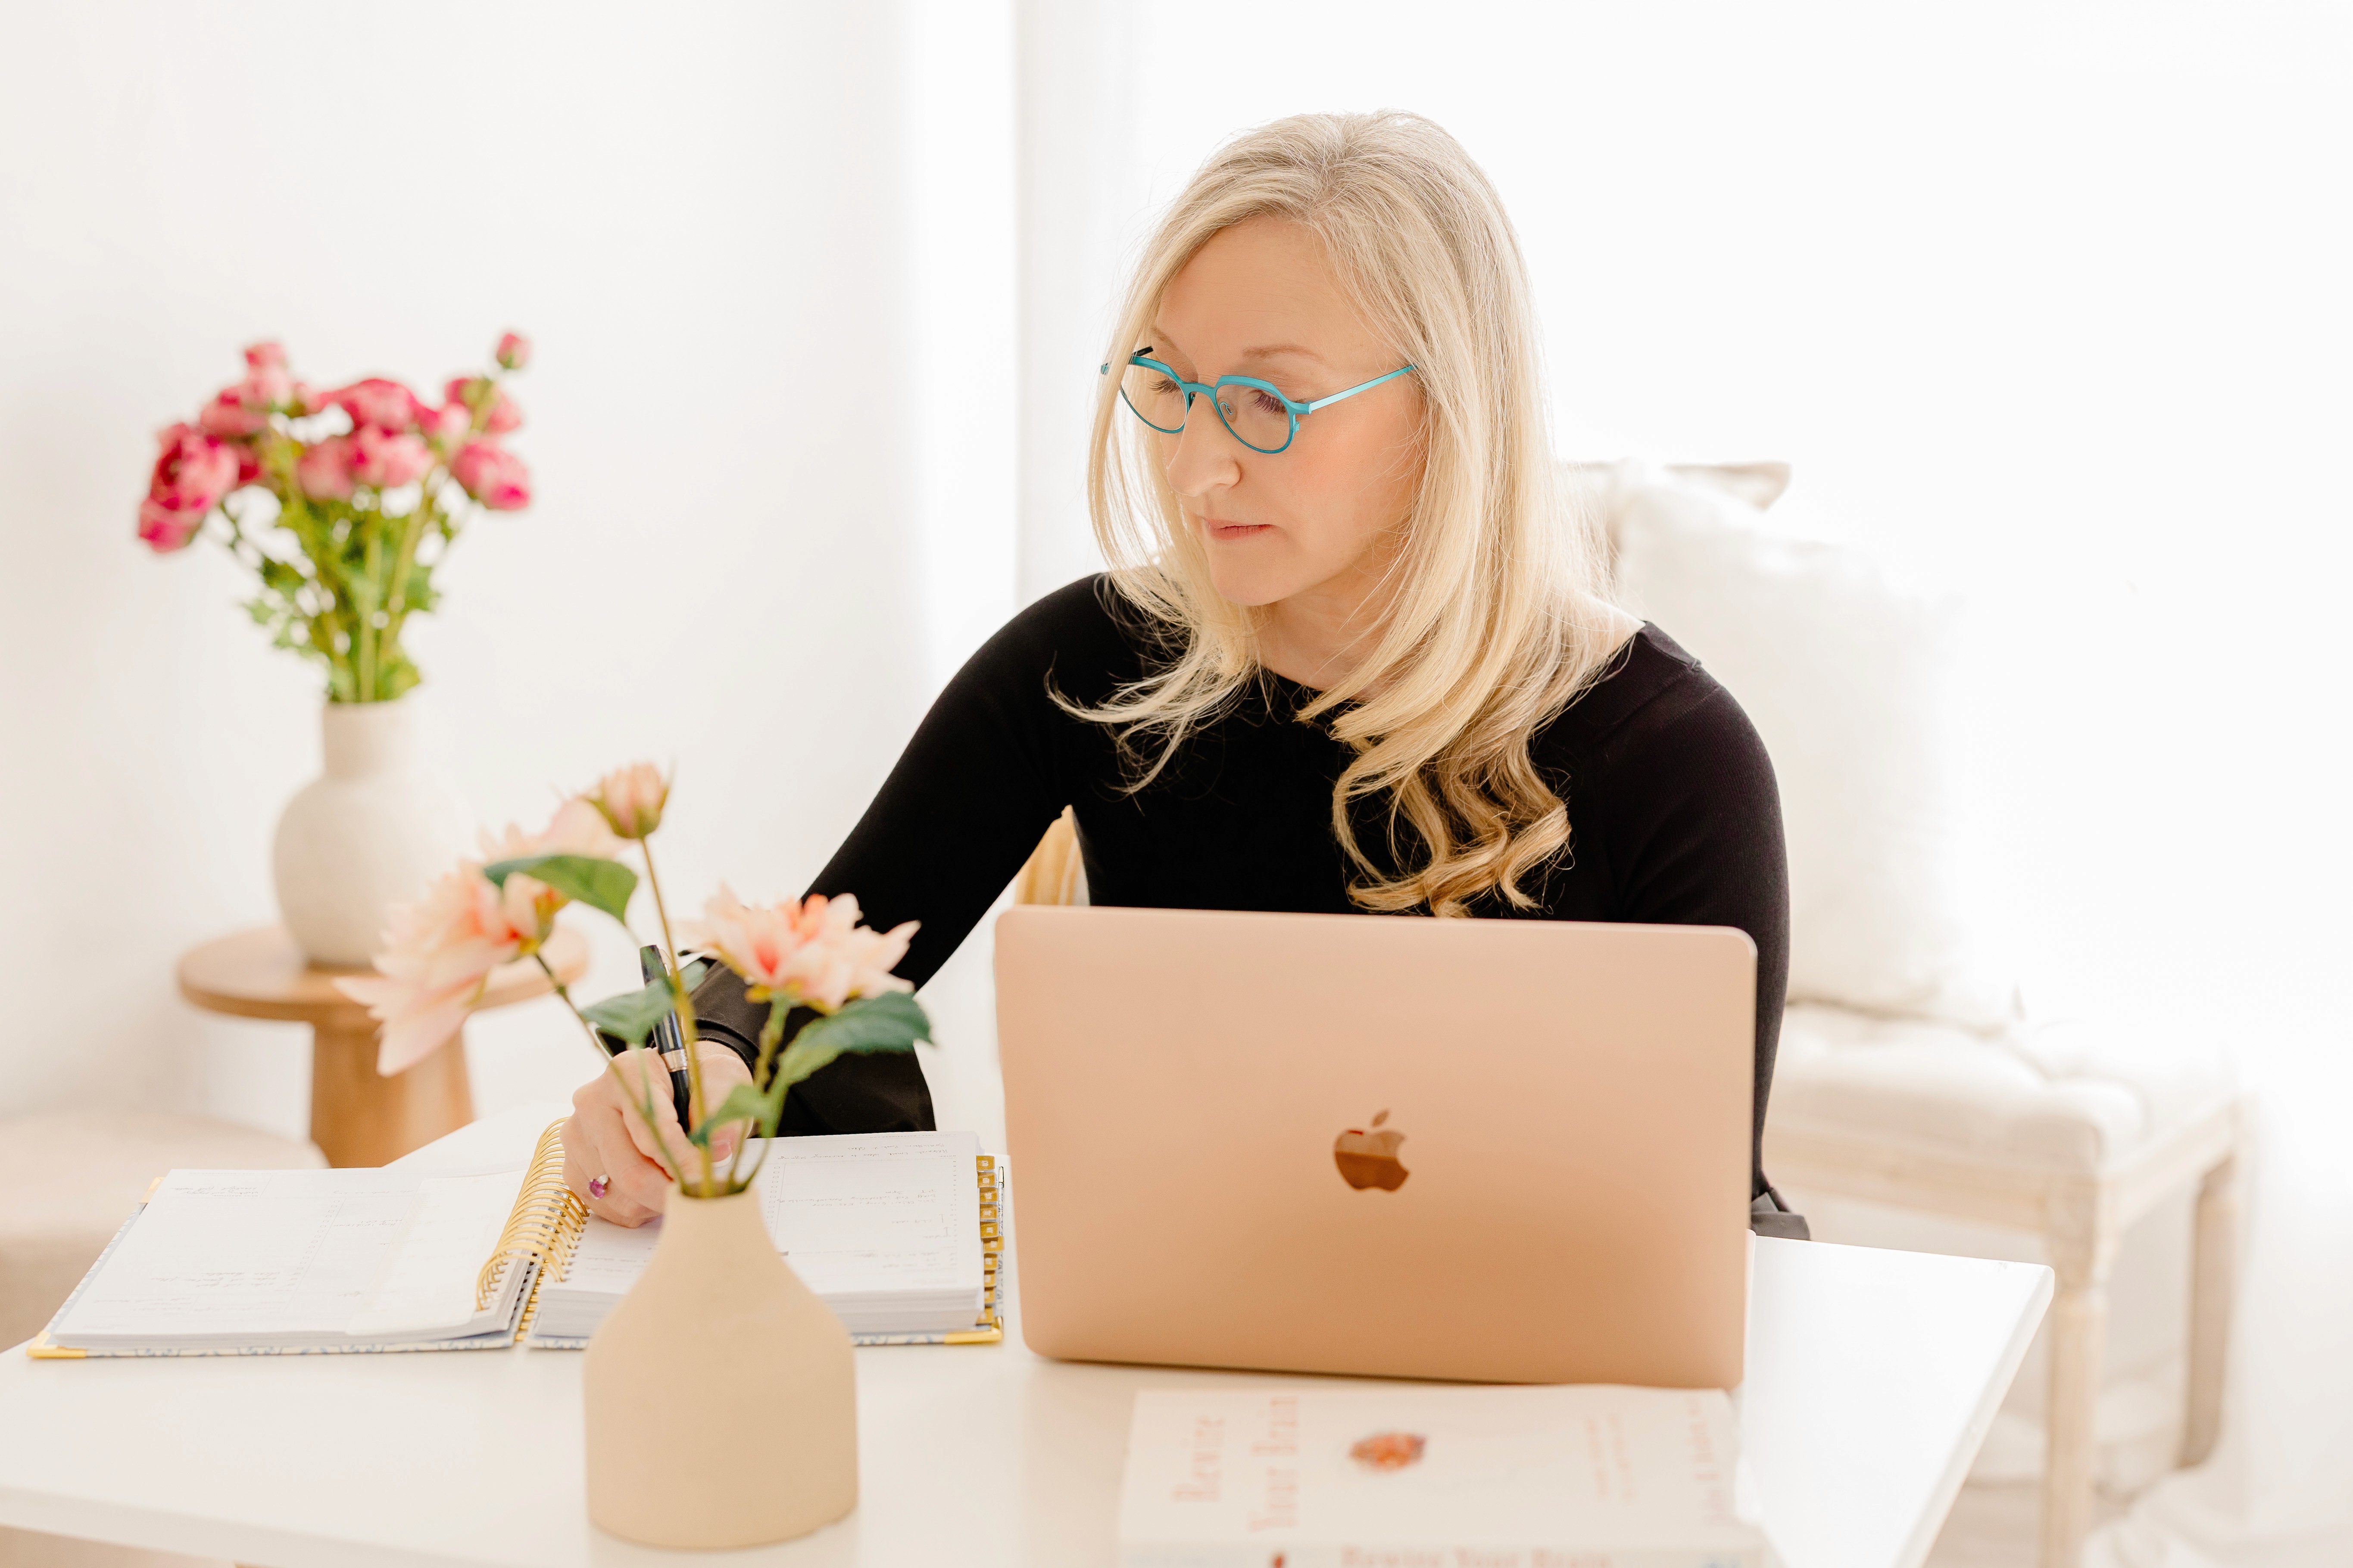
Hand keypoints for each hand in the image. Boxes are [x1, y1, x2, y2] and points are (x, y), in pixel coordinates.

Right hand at [561, 1044, 754, 1226]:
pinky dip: (638, 1208)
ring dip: (656, 1202)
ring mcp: (577, 1138)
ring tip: (677, 1183)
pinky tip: (655, 1187)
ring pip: (620, 1195)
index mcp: (626, 1073)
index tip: (704, 1176)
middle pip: (630, 1170)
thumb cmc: (696, 1083)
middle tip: (698, 1196)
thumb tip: (718, 1147)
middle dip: (669, 1191)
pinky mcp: (573, 1168)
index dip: (680, 1159)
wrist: (672, 1087)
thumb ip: (722, 1108)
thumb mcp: (721, 1079)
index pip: (650, 1128)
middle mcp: (592, 1103)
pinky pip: (607, 1206)